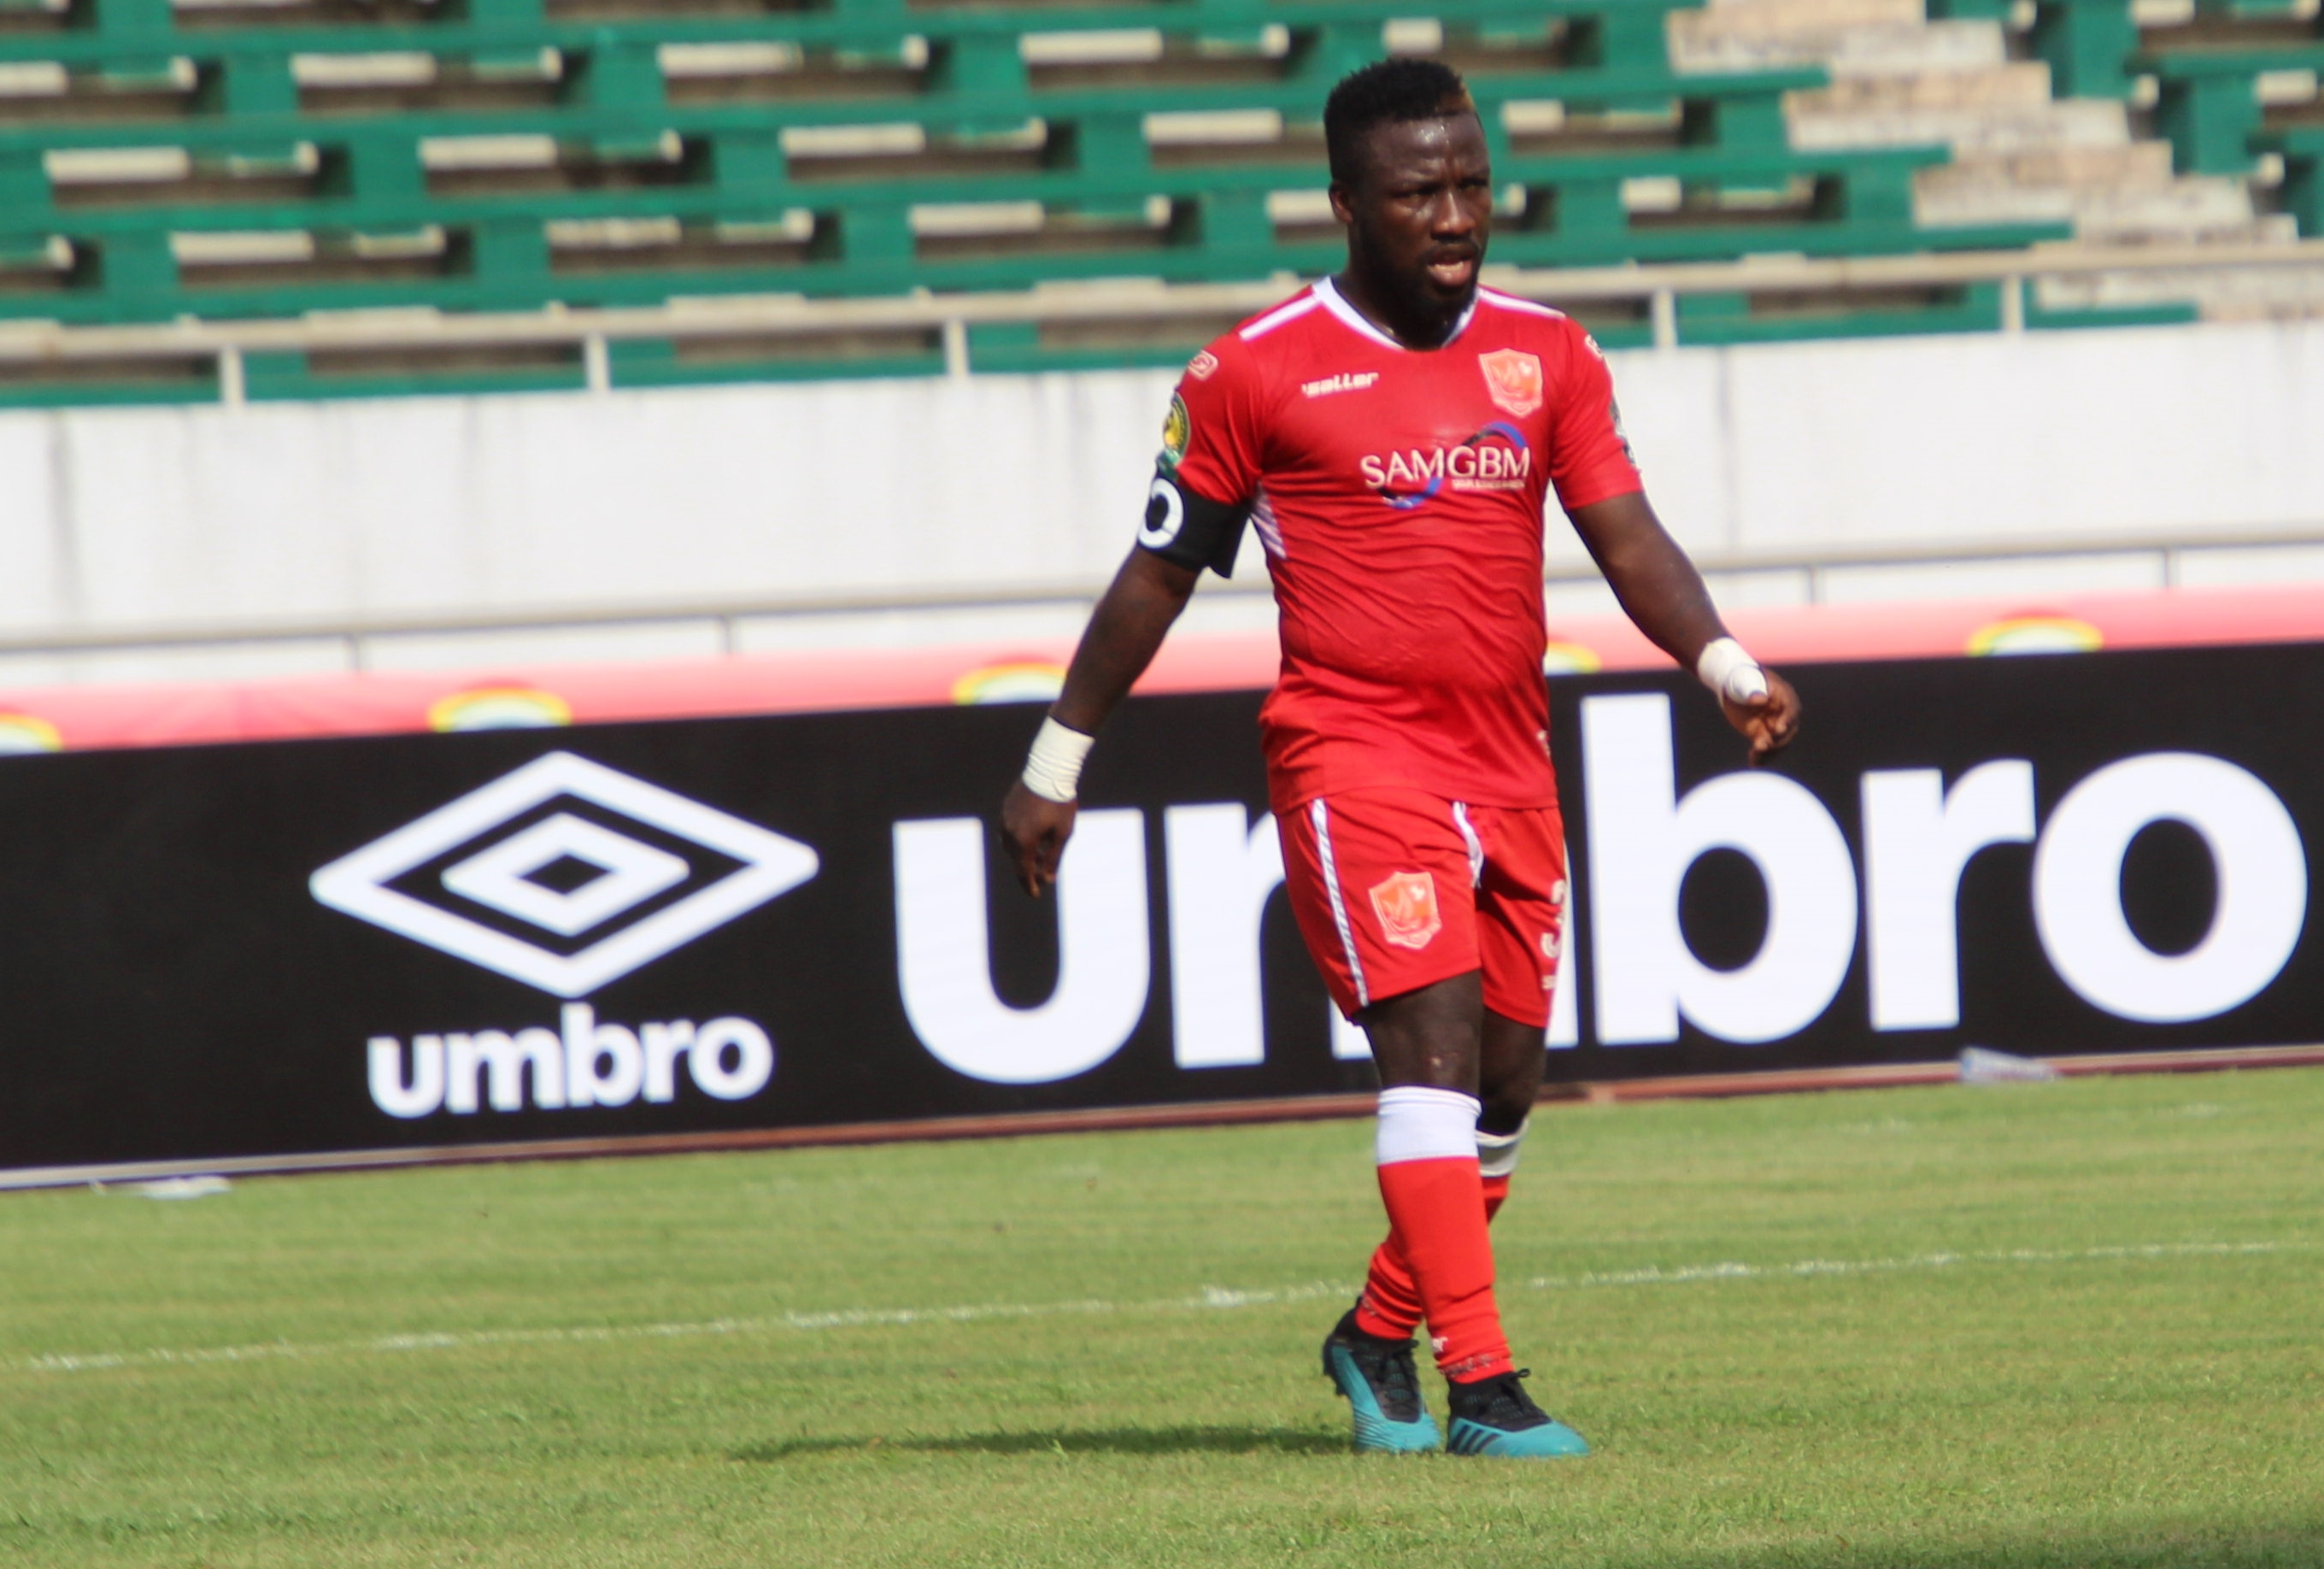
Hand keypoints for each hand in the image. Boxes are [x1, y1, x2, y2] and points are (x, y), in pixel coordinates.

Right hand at [1000, 780, 1077, 896]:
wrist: (1049, 770)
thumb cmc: (1060, 803)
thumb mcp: (1062, 833)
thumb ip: (1053, 858)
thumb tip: (1048, 879)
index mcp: (1024, 841)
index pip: (1024, 871)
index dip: (1030, 885)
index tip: (1036, 894)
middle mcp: (1010, 833)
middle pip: (1016, 859)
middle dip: (1029, 869)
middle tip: (1042, 874)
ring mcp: (1005, 819)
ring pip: (1010, 845)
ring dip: (1023, 853)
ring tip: (1039, 853)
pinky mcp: (1005, 808)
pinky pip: (1008, 830)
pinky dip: (1018, 838)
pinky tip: (1032, 835)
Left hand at [1720, 667, 1800, 764]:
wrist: (1733, 687)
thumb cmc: (1741, 678)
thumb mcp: (1743, 681)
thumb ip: (1751, 689)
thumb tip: (1760, 699)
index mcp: (1783, 695)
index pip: (1791, 709)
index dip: (1787, 719)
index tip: (1778, 729)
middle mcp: (1782, 712)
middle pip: (1788, 730)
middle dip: (1778, 740)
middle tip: (1762, 746)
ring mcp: (1774, 724)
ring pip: (1778, 742)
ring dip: (1769, 752)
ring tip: (1755, 757)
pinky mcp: (1763, 733)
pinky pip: (1766, 747)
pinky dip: (1761, 756)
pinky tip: (1753, 763)